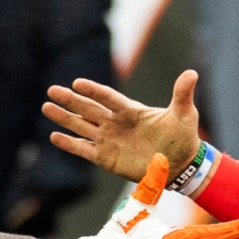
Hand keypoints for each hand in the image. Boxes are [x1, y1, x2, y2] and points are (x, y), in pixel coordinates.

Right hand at [43, 71, 202, 183]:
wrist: (180, 165)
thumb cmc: (183, 137)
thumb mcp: (184, 114)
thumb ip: (182, 94)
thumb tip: (192, 73)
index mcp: (131, 110)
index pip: (108, 98)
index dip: (94, 91)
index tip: (78, 84)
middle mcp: (116, 123)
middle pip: (89, 109)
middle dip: (70, 101)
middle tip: (51, 91)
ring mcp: (109, 140)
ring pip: (82, 126)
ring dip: (64, 118)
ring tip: (46, 107)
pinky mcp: (106, 158)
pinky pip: (84, 149)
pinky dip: (70, 144)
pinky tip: (54, 136)